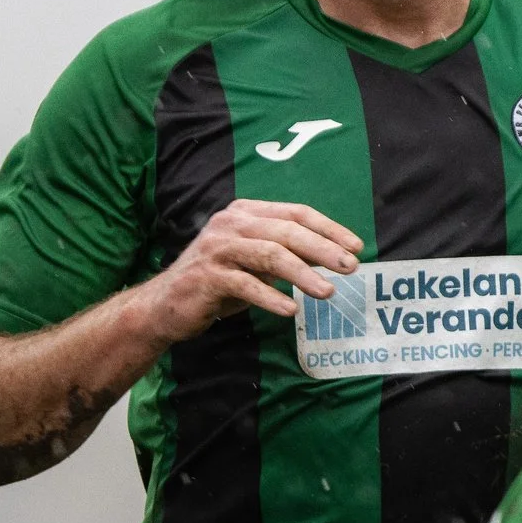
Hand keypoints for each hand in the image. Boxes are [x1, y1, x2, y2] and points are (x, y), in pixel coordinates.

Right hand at [146, 200, 362, 339]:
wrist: (166, 304)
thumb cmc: (218, 282)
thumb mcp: (254, 262)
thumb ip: (285, 254)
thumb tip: (333, 258)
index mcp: (245, 212)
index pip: (295, 213)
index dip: (328, 228)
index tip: (356, 246)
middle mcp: (231, 224)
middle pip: (287, 231)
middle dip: (323, 249)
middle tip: (351, 267)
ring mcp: (217, 249)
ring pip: (269, 255)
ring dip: (303, 274)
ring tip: (328, 292)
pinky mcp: (207, 276)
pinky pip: (245, 285)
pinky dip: (270, 297)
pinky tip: (290, 310)